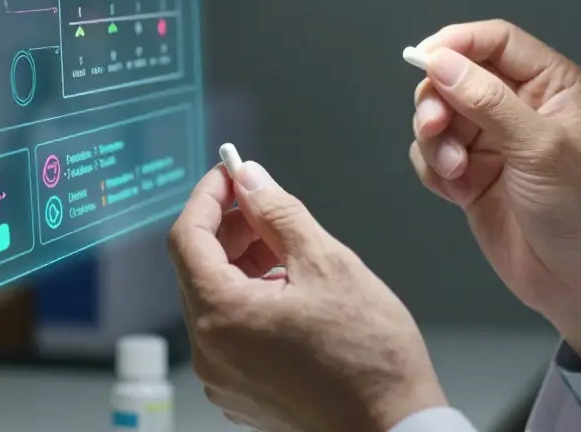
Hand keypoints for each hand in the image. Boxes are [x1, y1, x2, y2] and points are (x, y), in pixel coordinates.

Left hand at [168, 161, 446, 431]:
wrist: (393, 428)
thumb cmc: (370, 360)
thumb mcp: (328, 264)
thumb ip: (279, 214)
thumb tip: (252, 181)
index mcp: (222, 316)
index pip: (187, 237)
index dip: (209, 196)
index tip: (232, 174)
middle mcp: (210, 352)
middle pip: (198, 268)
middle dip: (229, 229)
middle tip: (267, 206)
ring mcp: (223, 377)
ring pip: (216, 299)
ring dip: (243, 263)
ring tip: (290, 250)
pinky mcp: (242, 391)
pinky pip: (231, 330)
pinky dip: (250, 299)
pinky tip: (291, 289)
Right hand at [408, 20, 580, 366]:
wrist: (580, 285)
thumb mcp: (539, 150)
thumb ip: (488, 102)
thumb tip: (441, 62)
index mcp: (552, 85)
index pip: (496, 41)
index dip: (457, 43)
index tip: (425, 59)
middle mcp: (522, 105)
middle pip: (458, 75)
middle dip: (438, 101)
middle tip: (435, 128)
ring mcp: (495, 140)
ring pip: (439, 114)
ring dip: (436, 142)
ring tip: (455, 173)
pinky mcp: (473, 173)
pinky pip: (433, 153)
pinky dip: (435, 169)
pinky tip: (457, 192)